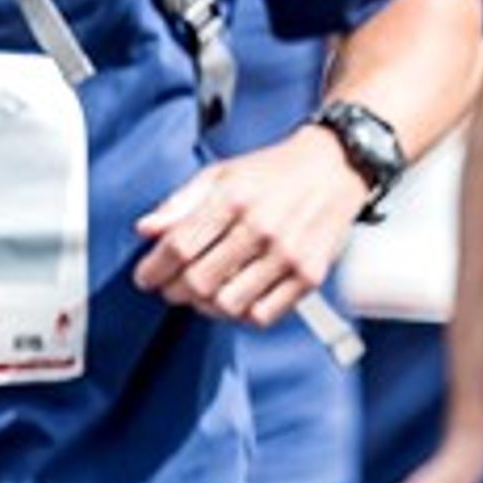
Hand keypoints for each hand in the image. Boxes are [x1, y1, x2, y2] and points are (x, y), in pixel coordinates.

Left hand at [133, 127, 362, 327]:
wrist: (336, 167)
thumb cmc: (275, 171)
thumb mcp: (221, 174)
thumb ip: (180, 203)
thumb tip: (146, 230)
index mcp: (233, 198)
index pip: (179, 247)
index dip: (153, 269)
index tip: (146, 277)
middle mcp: (261, 227)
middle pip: (199, 281)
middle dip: (175, 291)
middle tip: (173, 287)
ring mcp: (288, 254)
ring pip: (228, 305)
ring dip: (206, 306)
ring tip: (205, 294)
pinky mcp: (309, 275)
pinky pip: (264, 316)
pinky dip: (243, 314)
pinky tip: (238, 299)